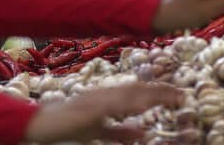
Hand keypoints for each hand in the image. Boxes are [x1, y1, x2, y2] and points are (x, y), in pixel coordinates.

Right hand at [24, 83, 181, 142]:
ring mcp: (97, 98)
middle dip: (161, 91)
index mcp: (109, 96)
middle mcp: (105, 92)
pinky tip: (142, 107)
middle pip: (138, 89)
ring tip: (170, 98)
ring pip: (129, 94)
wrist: (41, 124)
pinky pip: (113, 105)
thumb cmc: (68, 125)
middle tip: (182, 94)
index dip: (159, 92)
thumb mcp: (99, 130)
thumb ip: (120, 132)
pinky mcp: (89, 108)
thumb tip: (143, 133)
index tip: (178, 94)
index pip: (138, 91)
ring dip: (151, 95)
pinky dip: (129, 105)